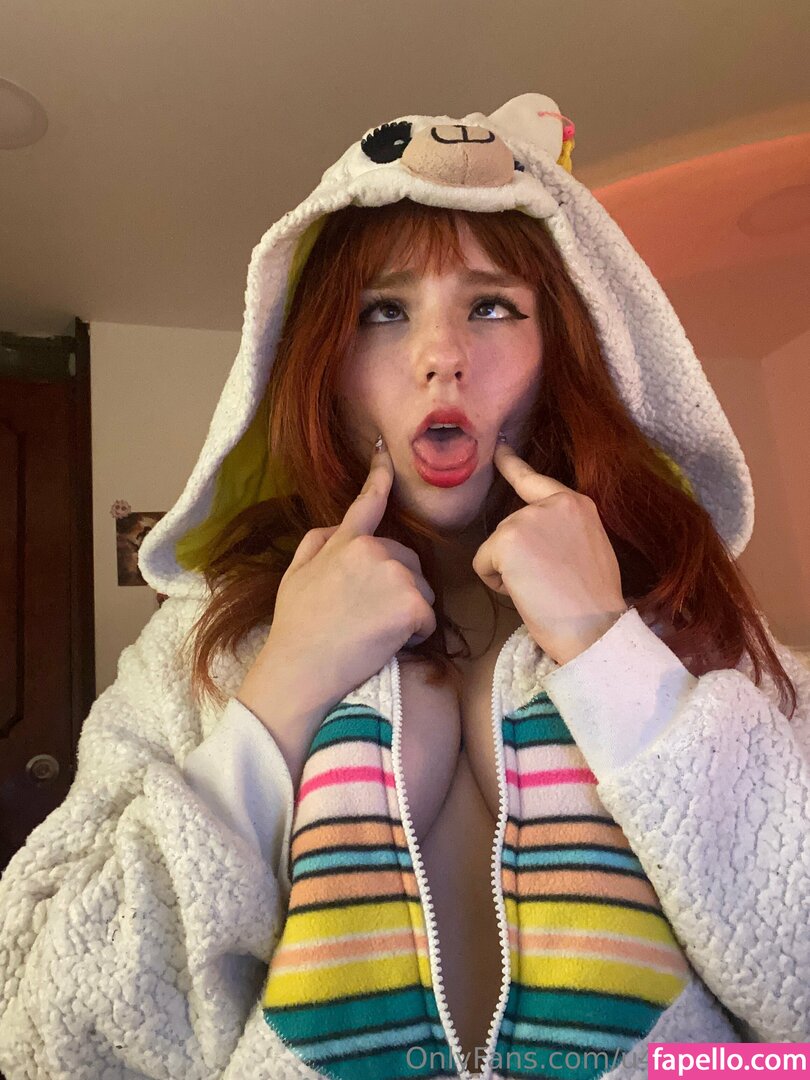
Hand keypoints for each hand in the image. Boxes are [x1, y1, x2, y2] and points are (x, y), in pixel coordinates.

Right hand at [252, 438, 436, 714]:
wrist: (300, 669)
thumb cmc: (295, 627)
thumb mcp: (294, 576)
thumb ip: (317, 544)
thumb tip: (339, 528)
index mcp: (345, 541)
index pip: (367, 503)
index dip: (378, 477)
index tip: (383, 454)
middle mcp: (374, 550)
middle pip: (408, 561)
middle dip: (399, 585)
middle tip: (368, 616)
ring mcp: (396, 575)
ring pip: (422, 590)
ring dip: (408, 611)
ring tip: (374, 631)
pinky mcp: (412, 604)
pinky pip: (429, 618)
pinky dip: (416, 634)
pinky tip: (389, 644)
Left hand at [471, 439, 627, 665]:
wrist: (594, 628)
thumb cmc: (593, 602)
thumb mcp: (589, 548)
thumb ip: (563, 530)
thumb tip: (538, 539)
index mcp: (577, 503)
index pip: (535, 479)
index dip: (512, 464)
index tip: (498, 449)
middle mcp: (553, 503)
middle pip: (510, 526)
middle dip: (518, 556)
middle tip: (551, 583)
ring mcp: (528, 518)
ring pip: (495, 547)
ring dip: (508, 572)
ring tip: (542, 589)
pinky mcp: (507, 539)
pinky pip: (482, 564)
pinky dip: (495, 584)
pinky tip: (525, 592)